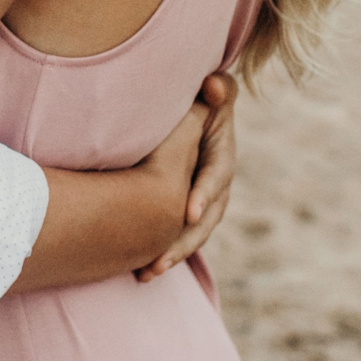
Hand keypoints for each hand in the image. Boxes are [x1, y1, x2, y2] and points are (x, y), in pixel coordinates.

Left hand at [135, 71, 237, 281]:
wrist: (195, 115)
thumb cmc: (201, 99)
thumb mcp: (214, 92)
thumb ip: (218, 89)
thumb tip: (214, 86)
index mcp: (221, 157)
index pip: (216, 178)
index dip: (204, 195)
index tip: (189, 212)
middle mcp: (216, 187)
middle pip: (204, 220)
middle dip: (183, 242)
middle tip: (160, 261)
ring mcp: (202, 203)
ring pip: (190, 236)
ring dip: (171, 256)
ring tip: (147, 274)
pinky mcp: (184, 213)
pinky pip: (176, 237)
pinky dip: (161, 254)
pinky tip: (139, 274)